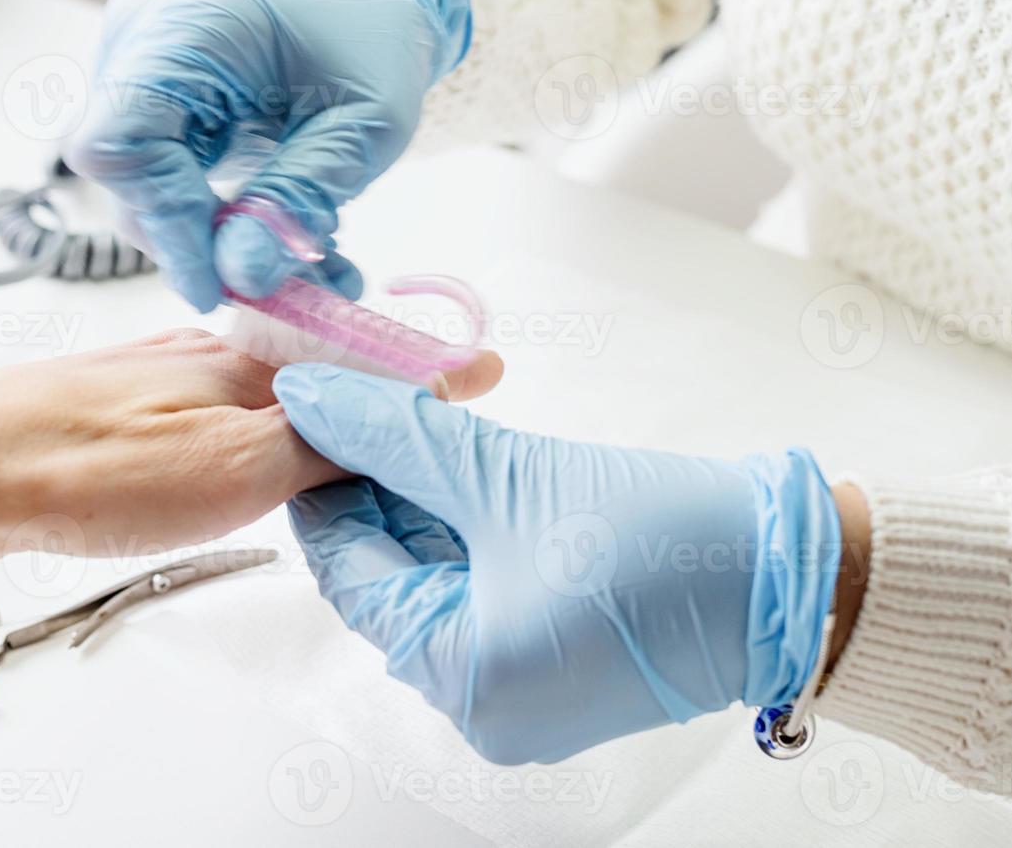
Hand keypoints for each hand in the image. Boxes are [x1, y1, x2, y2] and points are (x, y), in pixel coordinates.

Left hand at [0, 331, 500, 637]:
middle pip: (320, 372)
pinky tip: (240, 471)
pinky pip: (211, 424)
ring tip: (353, 459)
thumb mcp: (238, 461)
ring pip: (263, 398)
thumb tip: (424, 396)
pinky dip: (251, 444)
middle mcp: (206, 357)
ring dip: (315, 422)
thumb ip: (333, 432)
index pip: (371, 358)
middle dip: (378, 401)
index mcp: (248, 357)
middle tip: (426, 437)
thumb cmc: (79, 468)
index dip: (430, 375)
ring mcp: (158, 386)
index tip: (483, 378)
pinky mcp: (117, 423)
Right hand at [65, 0, 471, 310]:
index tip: (221, 284)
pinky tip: (281, 235)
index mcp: (188, 25)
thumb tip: (238, 277)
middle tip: (286, 285)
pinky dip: (219, 220)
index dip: (163, 224)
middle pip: (128, 180)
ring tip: (307, 263)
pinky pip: (163, 179)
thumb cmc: (370, 37)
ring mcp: (133, 69)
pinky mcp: (148, 100)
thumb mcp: (366, 124)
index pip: (121, 144)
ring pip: (144, 191)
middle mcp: (139, 42)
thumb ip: (301, 196)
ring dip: (221, 242)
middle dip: (204, 246)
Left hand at [272, 364, 842, 764]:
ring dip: (421, 508)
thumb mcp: (507, 477)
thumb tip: (313, 398)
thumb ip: (400, 434)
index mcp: (459, 677)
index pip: (350, 572)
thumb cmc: (666, 540)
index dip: (326, 483)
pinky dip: (467, 541)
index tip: (318, 418)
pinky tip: (457, 475)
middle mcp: (481, 707)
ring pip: (437, 586)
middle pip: (391, 580)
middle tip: (364, 408)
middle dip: (376, 490)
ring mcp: (520, 697)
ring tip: (412, 426)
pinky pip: (483, 602)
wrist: (792, 574)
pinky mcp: (556, 673)